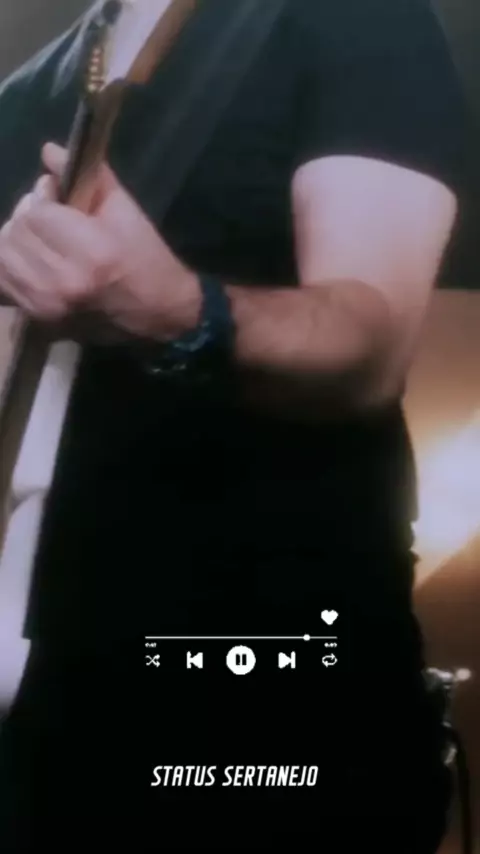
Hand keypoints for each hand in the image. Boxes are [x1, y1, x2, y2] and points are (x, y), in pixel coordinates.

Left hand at [0, 143, 200, 340]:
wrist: (158, 317)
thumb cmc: (147, 260)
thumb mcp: (127, 212)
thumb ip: (89, 177)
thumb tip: (48, 151)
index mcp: (91, 252)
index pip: (37, 213)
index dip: (43, 197)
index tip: (57, 195)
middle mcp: (63, 281)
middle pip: (16, 233)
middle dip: (28, 217)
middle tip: (49, 216)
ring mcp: (47, 304)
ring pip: (4, 256)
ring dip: (15, 241)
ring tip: (39, 239)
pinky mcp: (39, 318)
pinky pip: (4, 283)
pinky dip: (11, 266)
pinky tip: (30, 261)